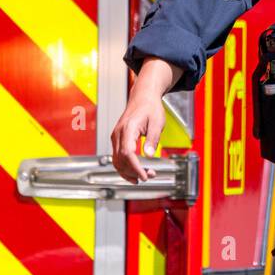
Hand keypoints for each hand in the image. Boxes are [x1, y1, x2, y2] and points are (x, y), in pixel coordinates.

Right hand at [111, 58, 181, 181]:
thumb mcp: (157, 123)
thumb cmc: (151, 107)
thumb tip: (149, 155)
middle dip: (133, 171)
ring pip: (116, 160)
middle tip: (149, 176)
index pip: (127, 153)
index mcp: (128, 128)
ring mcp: (116, 136)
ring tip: (144, 176)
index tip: (144, 176)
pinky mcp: (118, 139)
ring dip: (128, 171)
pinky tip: (135, 172)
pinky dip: (125, 166)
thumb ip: (153, 139)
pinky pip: (117, 156)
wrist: (143, 97)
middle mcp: (118, 133)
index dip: (135, 167)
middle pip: (120, 159)